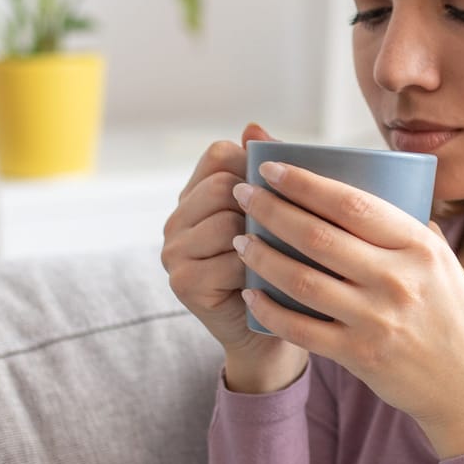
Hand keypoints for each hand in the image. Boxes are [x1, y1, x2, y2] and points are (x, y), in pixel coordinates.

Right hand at [160, 123, 308, 383]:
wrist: (273, 337)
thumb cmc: (283, 271)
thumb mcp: (282, 219)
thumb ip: (270, 177)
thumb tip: (252, 126)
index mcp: (196, 196)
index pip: (218, 154)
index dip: (253, 164)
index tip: (285, 186)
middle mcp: (177, 221)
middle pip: (220, 185)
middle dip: (260, 204)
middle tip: (289, 230)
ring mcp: (174, 252)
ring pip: (226, 221)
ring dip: (263, 238)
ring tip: (284, 256)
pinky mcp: (183, 282)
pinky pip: (229, 259)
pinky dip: (258, 270)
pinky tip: (271, 281)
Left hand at [231, 161, 463, 455]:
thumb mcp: (451, 267)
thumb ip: (418, 236)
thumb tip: (392, 199)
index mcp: (420, 247)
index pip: (351, 202)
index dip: (304, 182)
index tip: (272, 166)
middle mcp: (398, 279)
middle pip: (316, 236)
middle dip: (270, 210)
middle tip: (242, 194)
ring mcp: (377, 320)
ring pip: (301, 279)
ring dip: (262, 257)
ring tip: (241, 242)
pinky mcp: (361, 356)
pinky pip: (301, 329)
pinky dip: (270, 310)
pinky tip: (251, 295)